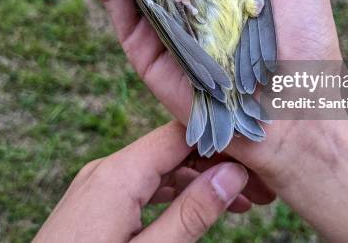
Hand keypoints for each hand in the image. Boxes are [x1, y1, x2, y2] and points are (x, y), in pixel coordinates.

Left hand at [35, 122, 249, 242]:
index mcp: (117, 174)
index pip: (178, 134)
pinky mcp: (93, 201)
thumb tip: (232, 175)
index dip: (219, 142)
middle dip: (212, 165)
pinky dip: (169, 194)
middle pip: (170, 150)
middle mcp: (105, 169)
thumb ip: (191, 214)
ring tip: (236, 203)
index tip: (253, 158)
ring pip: (157, 169)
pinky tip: (194, 208)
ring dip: (195, 182)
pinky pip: (139, 185)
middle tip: (254, 188)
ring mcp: (96, 184)